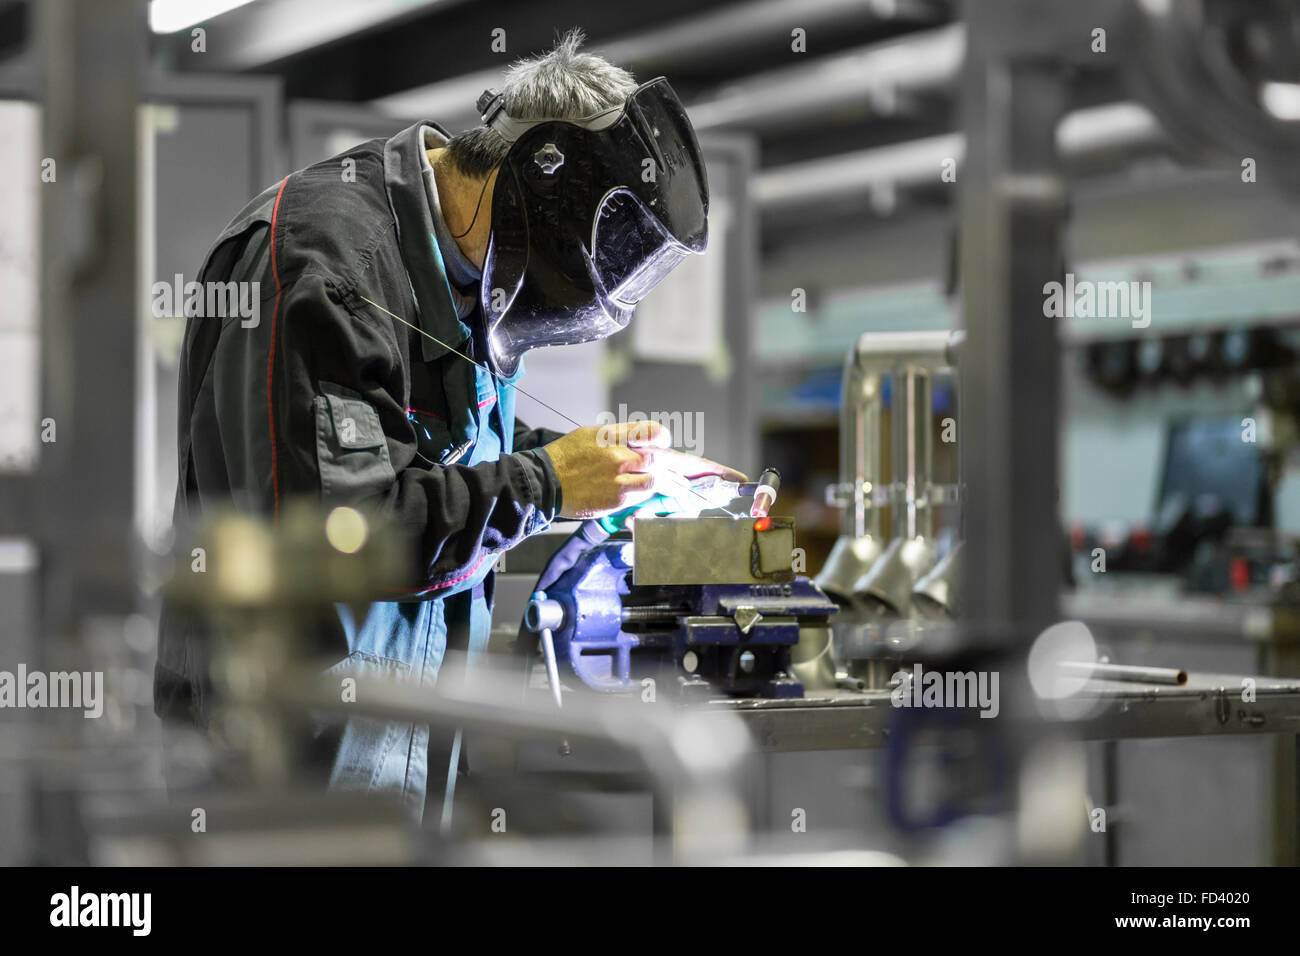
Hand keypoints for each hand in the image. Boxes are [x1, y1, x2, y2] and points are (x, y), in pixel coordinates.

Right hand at [542, 421, 744, 518]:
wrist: (540, 481)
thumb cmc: (567, 457)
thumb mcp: (596, 434)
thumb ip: (627, 438)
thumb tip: (654, 445)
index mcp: (618, 435)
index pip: (659, 434)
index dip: (683, 447)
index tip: (715, 464)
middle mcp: (623, 453)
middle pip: (670, 461)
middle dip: (704, 473)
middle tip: (734, 480)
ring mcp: (621, 476)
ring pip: (660, 481)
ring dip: (675, 486)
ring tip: (695, 493)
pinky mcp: (616, 498)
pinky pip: (644, 498)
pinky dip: (654, 499)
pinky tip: (661, 499)